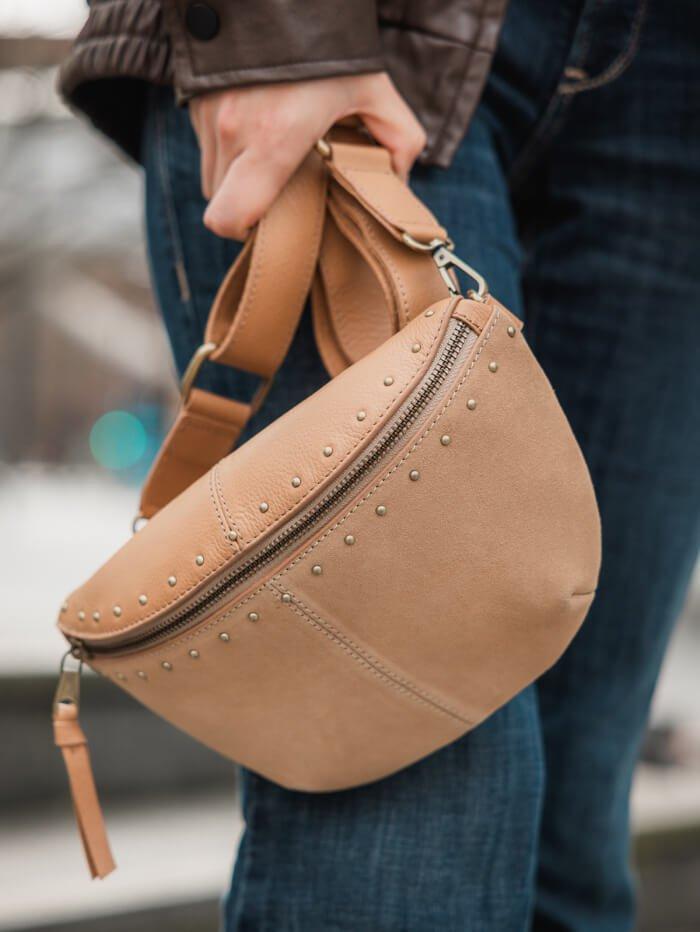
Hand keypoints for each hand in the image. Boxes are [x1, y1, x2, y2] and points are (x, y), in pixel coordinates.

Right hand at [190, 72, 426, 239]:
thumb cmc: (329, 42)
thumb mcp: (375, 88)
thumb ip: (401, 140)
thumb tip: (398, 181)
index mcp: (274, 140)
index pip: (229, 217)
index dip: (244, 230)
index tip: (271, 221)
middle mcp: (233, 131)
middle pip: (219, 203)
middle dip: (246, 206)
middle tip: (280, 192)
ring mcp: (211, 116)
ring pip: (211, 177)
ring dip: (237, 178)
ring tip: (271, 155)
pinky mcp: (197, 100)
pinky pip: (207, 146)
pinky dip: (228, 148)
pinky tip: (257, 126)